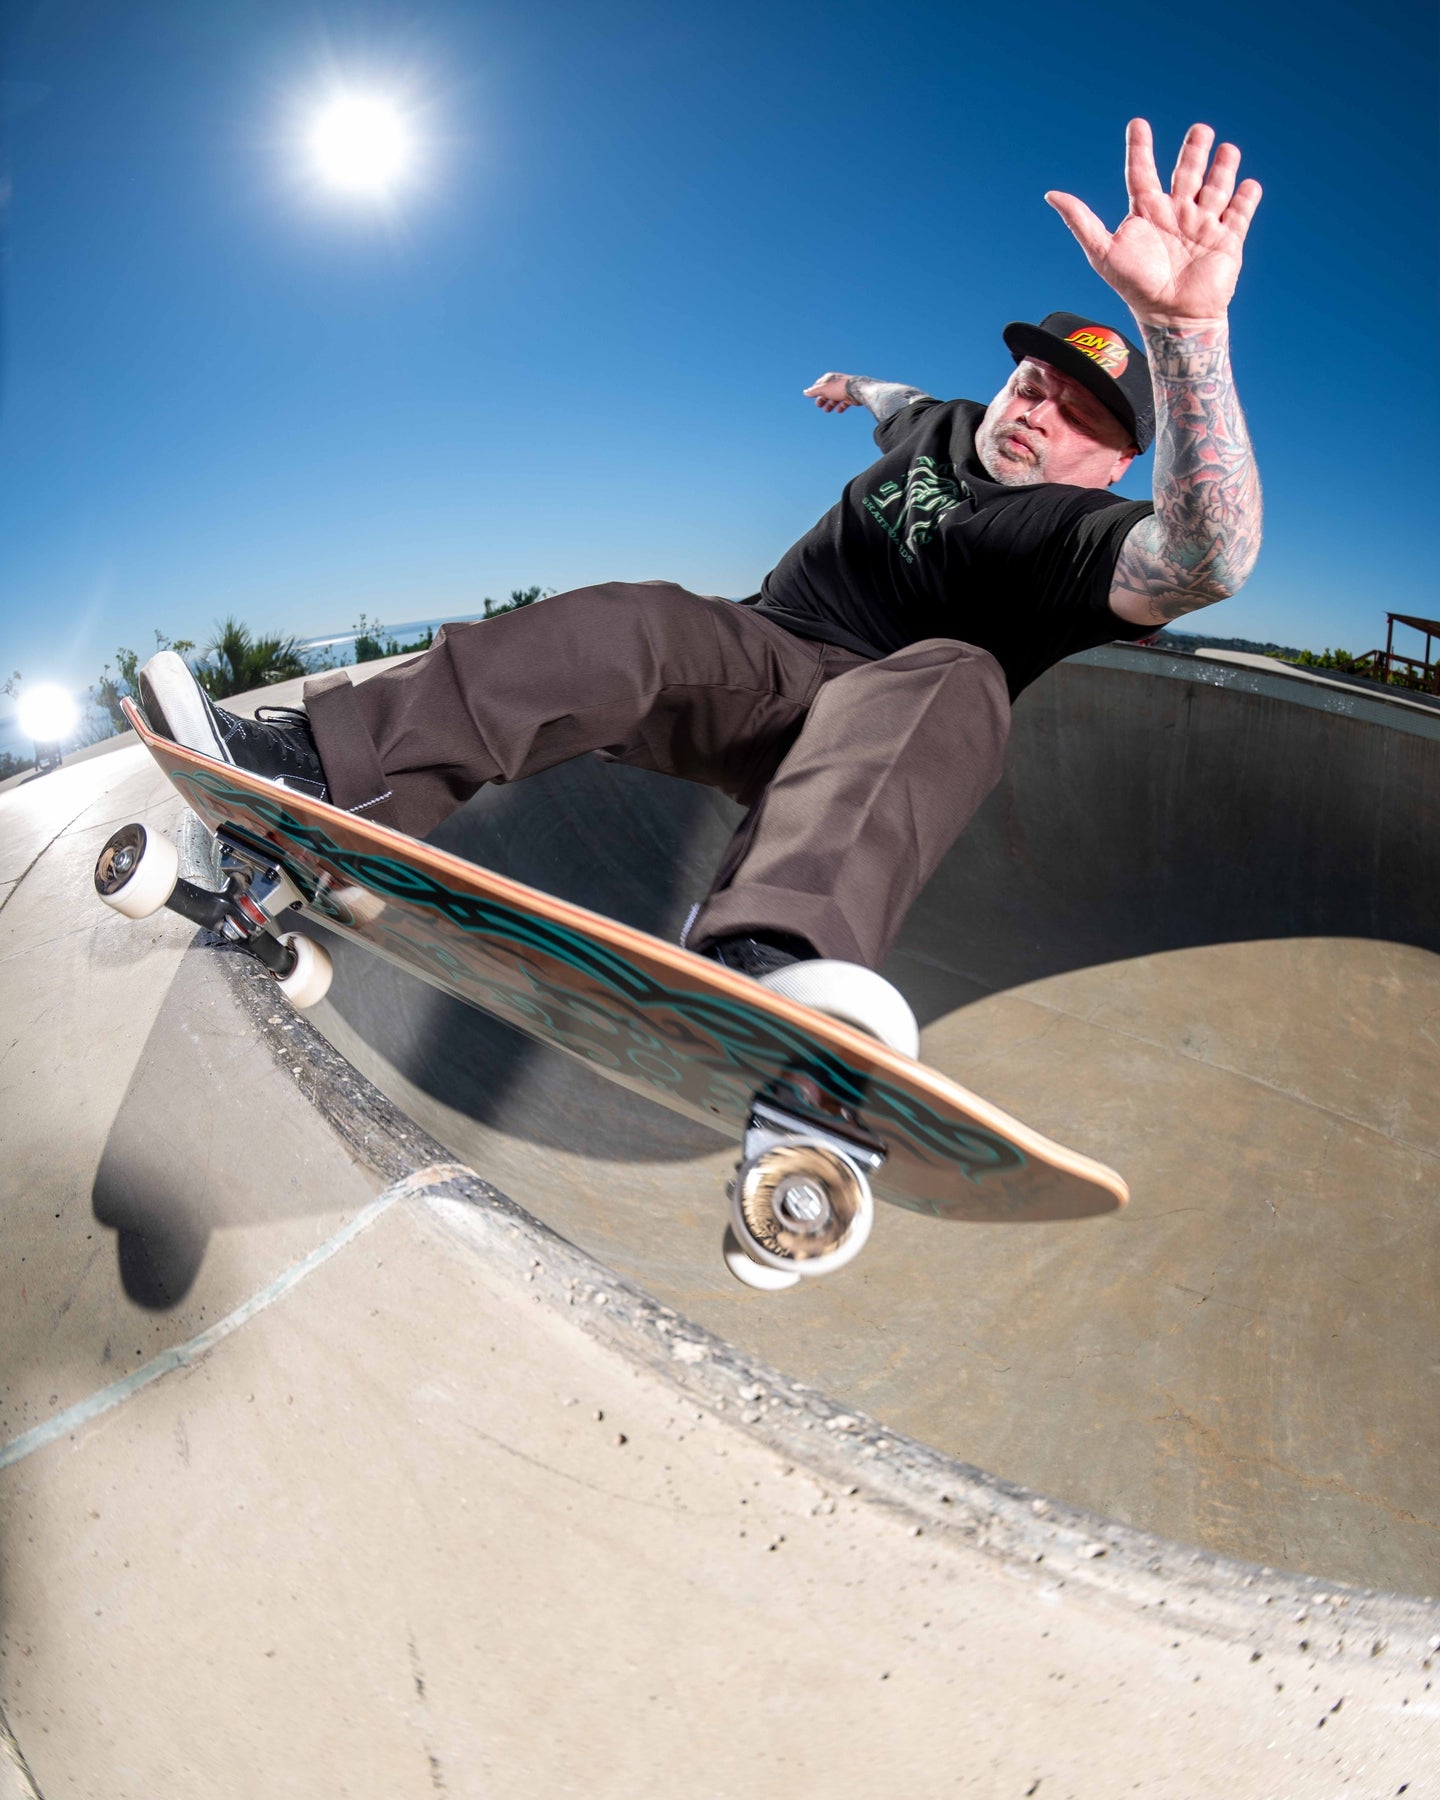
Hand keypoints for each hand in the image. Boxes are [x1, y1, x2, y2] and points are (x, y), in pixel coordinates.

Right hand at [803, 373, 857, 412]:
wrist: (856, 390)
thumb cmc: (839, 388)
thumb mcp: (824, 390)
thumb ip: (814, 391)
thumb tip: (804, 392)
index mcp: (830, 378)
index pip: (820, 384)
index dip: (815, 390)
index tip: (811, 396)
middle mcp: (837, 383)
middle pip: (827, 392)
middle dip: (822, 399)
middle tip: (818, 406)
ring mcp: (844, 389)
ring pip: (835, 398)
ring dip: (830, 404)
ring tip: (827, 410)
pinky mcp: (851, 396)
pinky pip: (844, 402)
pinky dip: (841, 406)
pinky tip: (838, 411)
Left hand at [1045, 120, 1261, 326]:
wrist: (1172, 319)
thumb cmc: (1135, 287)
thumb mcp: (1103, 252)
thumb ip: (1080, 221)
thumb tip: (1051, 194)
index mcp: (1146, 214)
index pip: (1141, 173)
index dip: (1139, 149)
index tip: (1138, 123)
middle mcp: (1175, 215)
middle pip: (1185, 172)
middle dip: (1194, 150)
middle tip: (1201, 129)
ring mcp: (1202, 226)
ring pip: (1215, 187)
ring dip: (1222, 167)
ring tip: (1227, 149)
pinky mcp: (1226, 240)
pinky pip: (1240, 213)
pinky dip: (1246, 197)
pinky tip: (1249, 184)